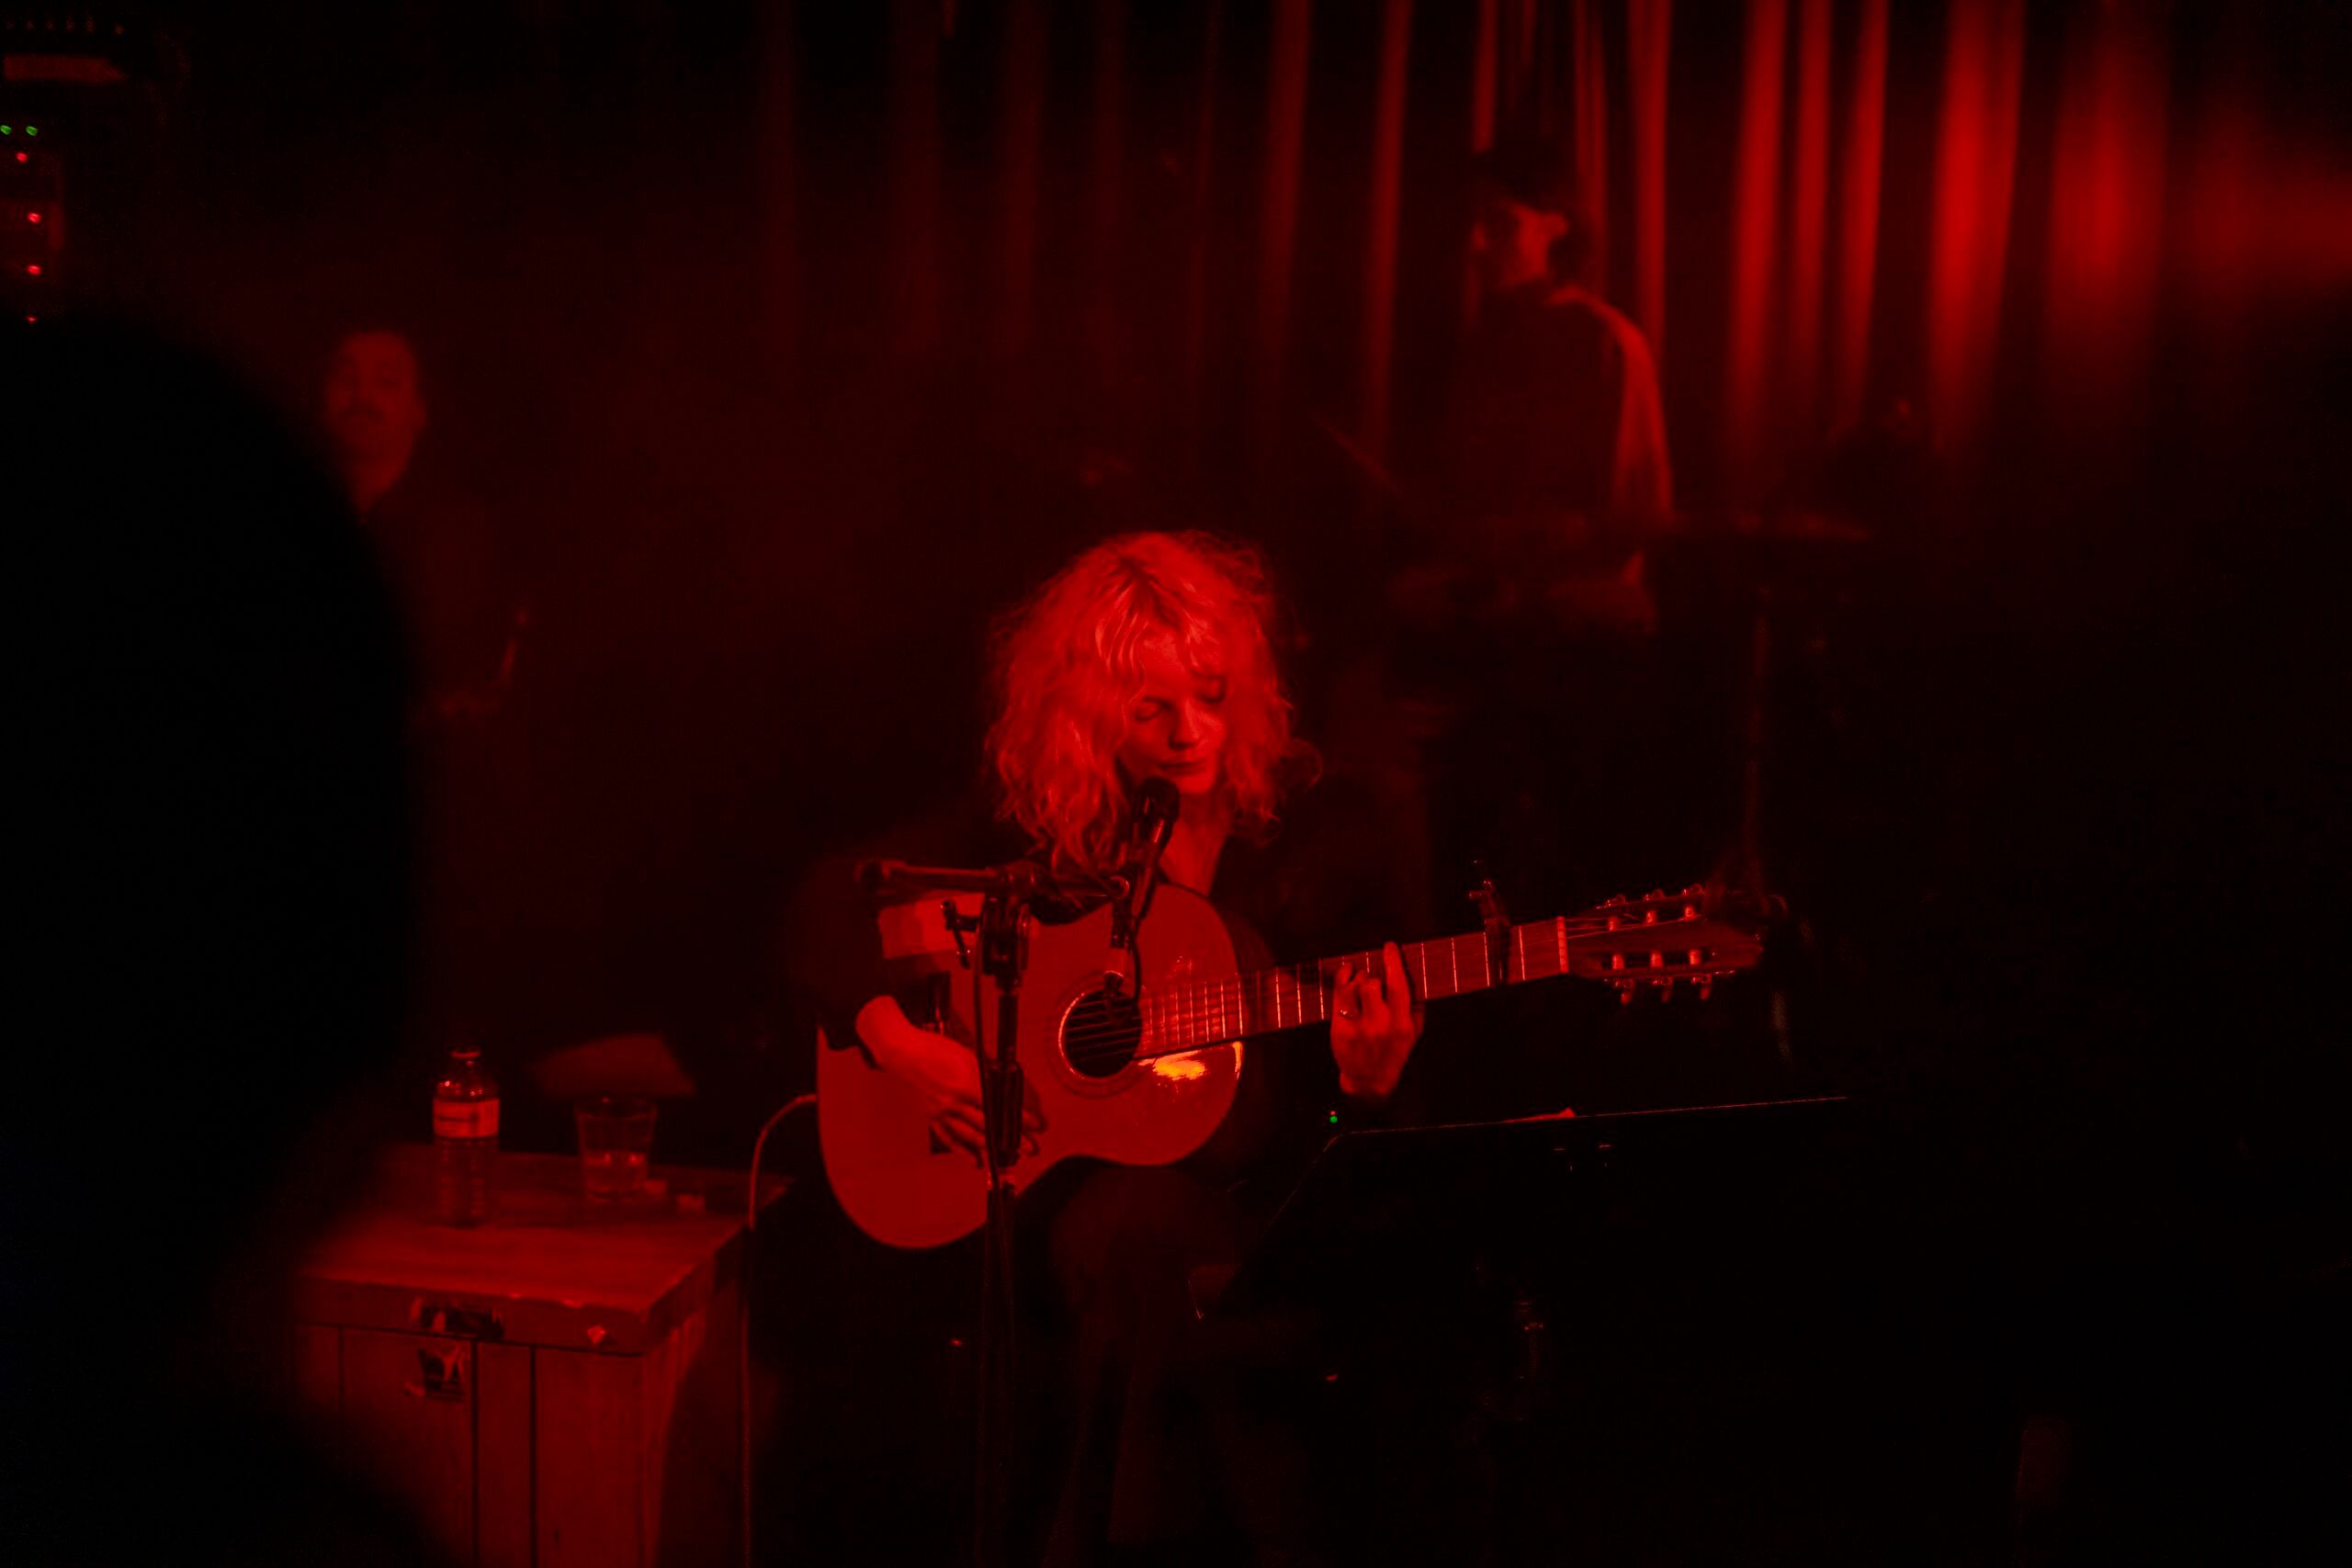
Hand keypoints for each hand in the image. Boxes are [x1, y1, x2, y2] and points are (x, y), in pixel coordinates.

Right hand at [855, 996, 1044, 1166]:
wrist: (905, 1052)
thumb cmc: (938, 1050)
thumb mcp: (970, 1058)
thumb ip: (988, 1078)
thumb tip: (1010, 1094)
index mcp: (966, 1084)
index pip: (1001, 1108)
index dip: (1021, 1119)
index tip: (1037, 1126)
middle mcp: (954, 1102)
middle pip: (990, 1126)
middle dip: (1014, 1139)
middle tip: (1032, 1148)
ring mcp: (941, 1112)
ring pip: (972, 1137)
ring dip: (994, 1149)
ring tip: (1011, 1158)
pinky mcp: (932, 1117)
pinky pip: (950, 1139)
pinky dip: (963, 1152)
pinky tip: (976, 1161)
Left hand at [1330, 942, 1423, 1102]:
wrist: (1369, 1081)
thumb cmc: (1393, 1052)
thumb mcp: (1413, 1033)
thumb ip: (1415, 1006)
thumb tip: (1411, 974)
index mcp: (1403, 1025)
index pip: (1399, 986)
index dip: (1393, 962)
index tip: (1390, 947)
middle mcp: (1381, 1025)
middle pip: (1373, 984)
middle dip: (1372, 978)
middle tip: (1373, 983)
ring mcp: (1359, 1028)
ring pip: (1355, 987)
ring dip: (1358, 980)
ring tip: (1360, 984)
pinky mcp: (1341, 1029)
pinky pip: (1339, 995)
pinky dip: (1342, 979)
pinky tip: (1346, 974)